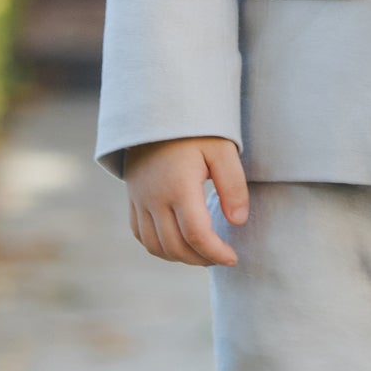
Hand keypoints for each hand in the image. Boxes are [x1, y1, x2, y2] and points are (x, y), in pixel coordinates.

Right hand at [124, 137, 248, 266]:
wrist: (157, 111)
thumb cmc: (195, 130)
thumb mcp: (223, 150)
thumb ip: (234, 186)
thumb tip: (238, 221)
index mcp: (178, 186)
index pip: (197, 235)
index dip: (216, 253)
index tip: (233, 258)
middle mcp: (154, 198)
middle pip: (176, 246)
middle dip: (202, 259)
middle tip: (222, 256)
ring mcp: (139, 200)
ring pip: (155, 246)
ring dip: (181, 257)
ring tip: (204, 253)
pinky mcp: (132, 198)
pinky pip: (141, 235)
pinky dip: (160, 247)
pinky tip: (179, 244)